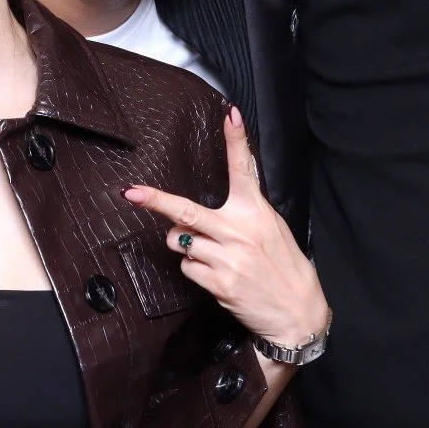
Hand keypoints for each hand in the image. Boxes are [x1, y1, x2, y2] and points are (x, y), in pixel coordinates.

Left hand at [124, 106, 327, 349]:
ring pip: (180, 241)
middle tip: (131, 193)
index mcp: (255, 211)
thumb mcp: (273, 228)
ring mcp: (226, 257)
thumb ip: (245, 211)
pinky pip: (187, 267)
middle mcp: (238, 230)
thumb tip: (216, 202)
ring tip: (208, 251)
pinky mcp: (218, 282)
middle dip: (154, 200)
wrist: (297, 313)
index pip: (244, 169)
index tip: (231, 114)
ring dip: (184, 244)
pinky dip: (194, 268)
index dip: (236, 139)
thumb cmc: (285, 267)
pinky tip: (215, 273)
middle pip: (186, 210)